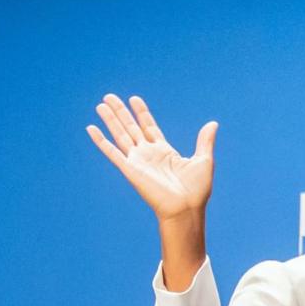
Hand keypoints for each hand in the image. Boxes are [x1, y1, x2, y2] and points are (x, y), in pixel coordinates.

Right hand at [86, 93, 217, 221]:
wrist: (186, 209)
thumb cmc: (196, 190)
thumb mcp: (204, 160)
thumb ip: (204, 141)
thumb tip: (213, 123)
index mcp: (164, 151)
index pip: (149, 127)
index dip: (141, 113)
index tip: (134, 99)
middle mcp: (148, 155)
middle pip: (131, 127)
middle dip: (121, 112)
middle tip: (109, 96)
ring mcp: (138, 161)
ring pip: (120, 135)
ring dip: (110, 120)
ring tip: (100, 104)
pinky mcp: (130, 169)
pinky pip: (112, 152)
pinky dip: (101, 141)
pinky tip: (91, 128)